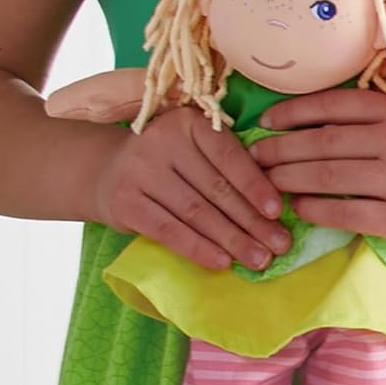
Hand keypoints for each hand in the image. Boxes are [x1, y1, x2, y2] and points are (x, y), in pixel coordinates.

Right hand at [91, 106, 291, 270]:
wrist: (106, 171)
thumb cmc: (168, 162)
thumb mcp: (194, 148)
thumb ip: (227, 164)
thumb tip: (274, 204)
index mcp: (189, 122)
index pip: (228, 156)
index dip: (255, 185)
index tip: (278, 212)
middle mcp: (163, 141)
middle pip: (216, 188)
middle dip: (251, 221)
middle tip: (278, 245)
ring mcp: (140, 171)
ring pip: (196, 212)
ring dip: (231, 240)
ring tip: (258, 259)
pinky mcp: (125, 203)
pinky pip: (169, 231)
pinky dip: (198, 248)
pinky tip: (222, 262)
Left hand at [250, 87, 385, 253]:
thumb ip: (369, 116)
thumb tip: (303, 117)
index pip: (332, 106)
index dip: (292, 113)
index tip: (265, 121)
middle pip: (321, 143)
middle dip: (280, 150)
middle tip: (255, 156)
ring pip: (326, 176)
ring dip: (288, 179)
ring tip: (267, 182)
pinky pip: (343, 211)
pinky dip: (314, 209)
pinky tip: (298, 207)